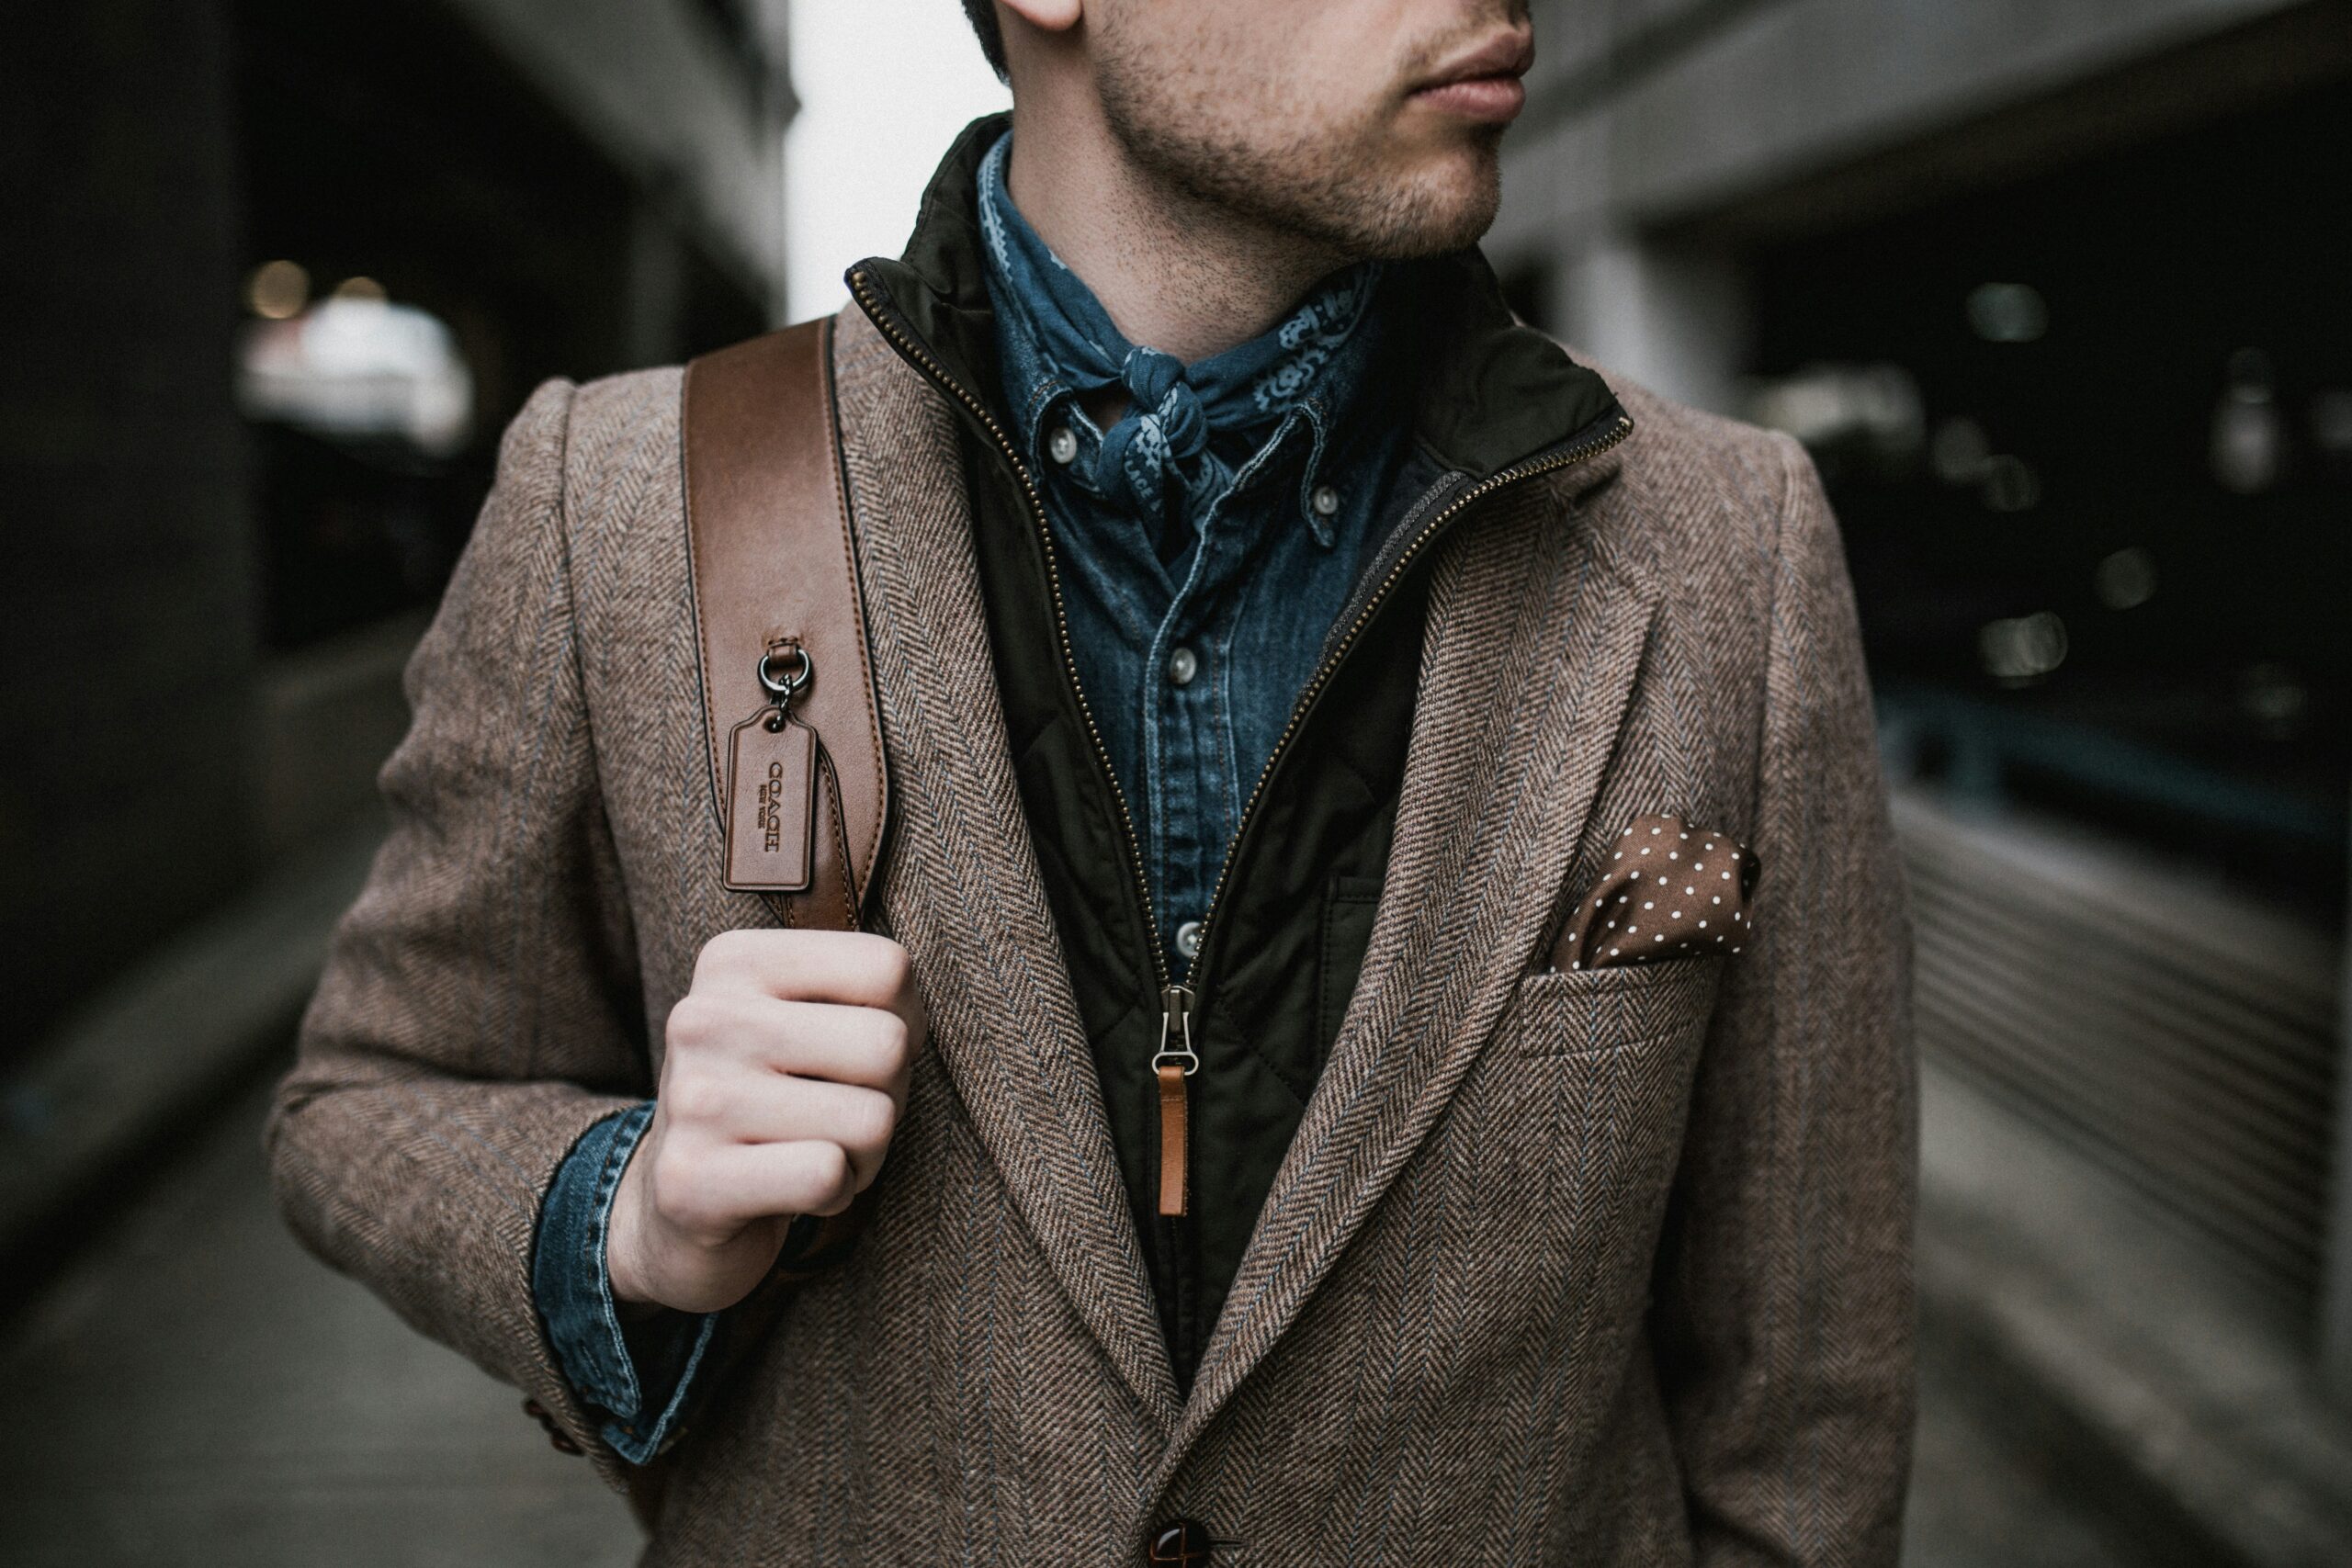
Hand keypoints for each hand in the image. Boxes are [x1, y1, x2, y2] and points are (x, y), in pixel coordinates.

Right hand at [608, 930, 924, 1313]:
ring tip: (813, 1151)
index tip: (860, 1053)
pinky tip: (793, 1190)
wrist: (678, 1204)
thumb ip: (864, 993)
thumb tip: (917, 1020)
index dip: (906, 1023)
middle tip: (840, 1114)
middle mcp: (703, 1019)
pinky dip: (835, 1193)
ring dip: (865, 1153)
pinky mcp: (691, 1180)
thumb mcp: (805, 1020)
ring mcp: (692, 1099)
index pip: (887, 968)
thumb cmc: (773, 1099)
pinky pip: (827, 1175)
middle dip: (889, 1094)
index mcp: (734, 962)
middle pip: (887, 1044)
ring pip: (871, 1120)